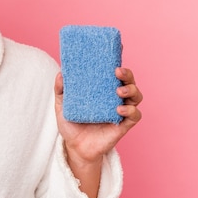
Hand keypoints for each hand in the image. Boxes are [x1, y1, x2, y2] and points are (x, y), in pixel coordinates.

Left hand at [54, 67, 142, 196]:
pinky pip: (134, 115)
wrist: (75, 147)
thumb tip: (61, 73)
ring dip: (131, 90)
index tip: (118, 51)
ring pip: (136, 96)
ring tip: (119, 91)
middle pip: (129, 82)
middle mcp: (114, 98)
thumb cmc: (71, 124)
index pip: (114, 74)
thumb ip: (61, 90)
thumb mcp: (62, 105)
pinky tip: (119, 109)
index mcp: (103, 90)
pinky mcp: (124, 125)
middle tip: (117, 71)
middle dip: (127, 75)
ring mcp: (121, 111)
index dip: (118, 62)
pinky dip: (130, 111)